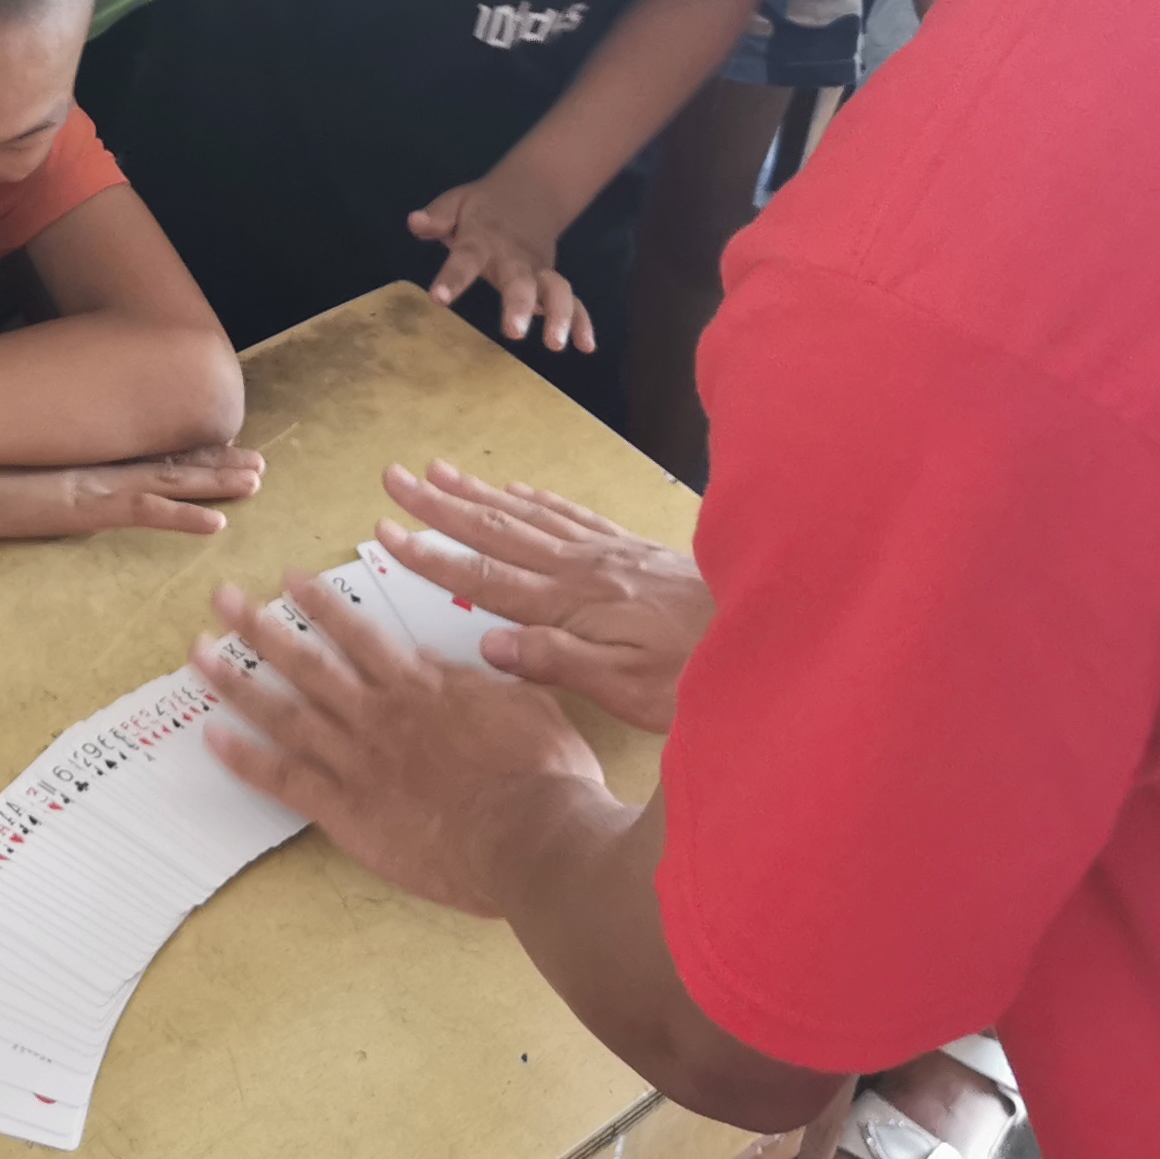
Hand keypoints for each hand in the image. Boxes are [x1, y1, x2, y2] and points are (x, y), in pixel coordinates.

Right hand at [0, 444, 266, 540]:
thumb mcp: (12, 481)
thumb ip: (40, 484)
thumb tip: (49, 493)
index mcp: (85, 462)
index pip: (147, 456)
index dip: (187, 453)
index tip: (221, 449)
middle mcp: (99, 467)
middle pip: (170, 462)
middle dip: (217, 463)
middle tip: (259, 462)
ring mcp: (97, 485)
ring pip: (172, 480)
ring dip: (218, 481)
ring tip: (257, 480)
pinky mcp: (90, 508)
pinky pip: (149, 513)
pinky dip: (185, 518)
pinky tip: (218, 524)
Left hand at [191, 567, 604, 916]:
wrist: (533, 836)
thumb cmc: (545, 775)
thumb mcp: (530, 705)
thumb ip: (487, 680)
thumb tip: (463, 658)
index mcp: (422, 686)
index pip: (360, 633)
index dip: (321, 604)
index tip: (291, 580)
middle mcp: (380, 713)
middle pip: (308, 661)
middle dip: (261, 625)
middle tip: (223, 597)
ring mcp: (358, 760)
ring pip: (285, 710)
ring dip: (238, 679)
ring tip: (200, 652)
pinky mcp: (348, 810)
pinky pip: (285, 779)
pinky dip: (245, 758)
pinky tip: (212, 737)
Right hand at [375, 461, 710, 730]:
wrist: (772, 631)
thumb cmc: (700, 674)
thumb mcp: (628, 689)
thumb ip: (558, 662)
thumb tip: (489, 643)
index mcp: (573, 605)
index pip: (486, 575)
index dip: (432, 554)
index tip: (387, 531)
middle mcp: (584, 569)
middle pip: (498, 529)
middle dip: (440, 506)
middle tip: (394, 477)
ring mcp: (609, 554)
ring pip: (529, 514)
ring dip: (479, 493)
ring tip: (438, 470)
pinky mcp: (633, 550)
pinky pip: (573, 515)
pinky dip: (539, 499)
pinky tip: (518, 488)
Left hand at [409, 165, 590, 349]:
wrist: (530, 191)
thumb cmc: (483, 207)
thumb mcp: (456, 202)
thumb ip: (437, 216)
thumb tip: (415, 222)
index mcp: (482, 239)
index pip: (466, 258)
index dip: (452, 277)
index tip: (439, 299)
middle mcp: (514, 257)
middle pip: (519, 280)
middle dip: (518, 305)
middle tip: (513, 333)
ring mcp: (538, 269)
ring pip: (554, 289)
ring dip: (558, 315)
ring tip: (556, 344)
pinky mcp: (552, 280)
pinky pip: (572, 300)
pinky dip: (582, 321)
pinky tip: (586, 346)